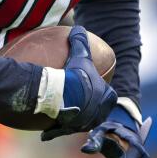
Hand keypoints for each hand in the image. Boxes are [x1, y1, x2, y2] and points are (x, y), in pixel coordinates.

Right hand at [41, 26, 116, 140]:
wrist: (61, 96)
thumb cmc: (76, 76)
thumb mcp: (80, 55)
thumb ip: (80, 42)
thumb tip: (78, 28)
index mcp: (107, 98)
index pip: (110, 95)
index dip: (103, 91)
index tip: (95, 85)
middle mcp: (99, 114)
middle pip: (98, 110)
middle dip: (91, 106)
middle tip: (81, 98)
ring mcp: (84, 124)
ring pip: (81, 121)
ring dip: (74, 117)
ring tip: (65, 113)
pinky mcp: (69, 130)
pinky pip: (62, 129)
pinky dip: (55, 128)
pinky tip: (47, 129)